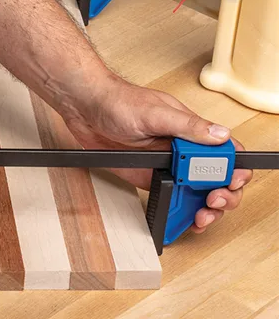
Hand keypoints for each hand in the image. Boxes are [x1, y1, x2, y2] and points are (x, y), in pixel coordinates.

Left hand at [63, 74, 252, 233]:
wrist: (84, 108)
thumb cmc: (117, 100)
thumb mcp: (154, 112)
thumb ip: (187, 125)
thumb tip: (219, 135)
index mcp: (190, 130)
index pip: (225, 152)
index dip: (233, 171)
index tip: (228, 183)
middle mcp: (182, 148)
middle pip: (216, 177)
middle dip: (223, 194)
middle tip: (212, 202)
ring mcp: (166, 164)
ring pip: (195, 191)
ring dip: (204, 208)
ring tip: (199, 216)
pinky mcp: (148, 175)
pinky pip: (169, 195)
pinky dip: (178, 210)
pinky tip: (179, 218)